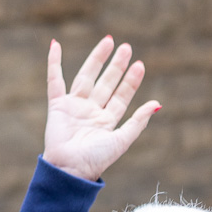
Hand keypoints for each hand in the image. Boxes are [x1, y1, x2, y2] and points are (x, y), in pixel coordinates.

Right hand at [42, 36, 160, 180]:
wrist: (70, 169)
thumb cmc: (96, 159)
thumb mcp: (122, 140)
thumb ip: (138, 122)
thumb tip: (158, 104)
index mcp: (108, 121)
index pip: (122, 96)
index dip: (131, 81)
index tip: (140, 65)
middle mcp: (92, 111)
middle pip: (106, 82)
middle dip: (116, 66)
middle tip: (126, 47)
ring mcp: (75, 106)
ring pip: (87, 77)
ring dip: (96, 59)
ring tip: (108, 41)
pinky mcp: (58, 105)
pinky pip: (55, 80)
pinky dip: (54, 63)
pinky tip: (55, 45)